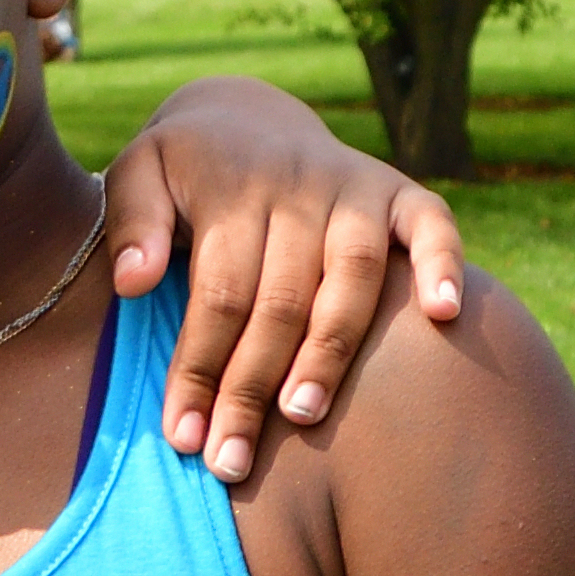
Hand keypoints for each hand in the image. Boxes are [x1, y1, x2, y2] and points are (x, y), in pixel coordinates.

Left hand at [101, 76, 466, 485]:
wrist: (241, 113)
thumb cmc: (182, 169)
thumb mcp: (138, 174)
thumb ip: (131, 224)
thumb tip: (132, 283)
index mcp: (232, 192)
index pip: (218, 294)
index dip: (199, 367)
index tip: (181, 437)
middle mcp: (298, 189)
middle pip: (281, 301)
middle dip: (252, 387)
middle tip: (230, 461)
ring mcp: (354, 189)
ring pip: (354, 277)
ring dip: (332, 350)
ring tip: (302, 416)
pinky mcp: (399, 191)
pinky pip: (432, 224)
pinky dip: (443, 264)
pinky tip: (442, 317)